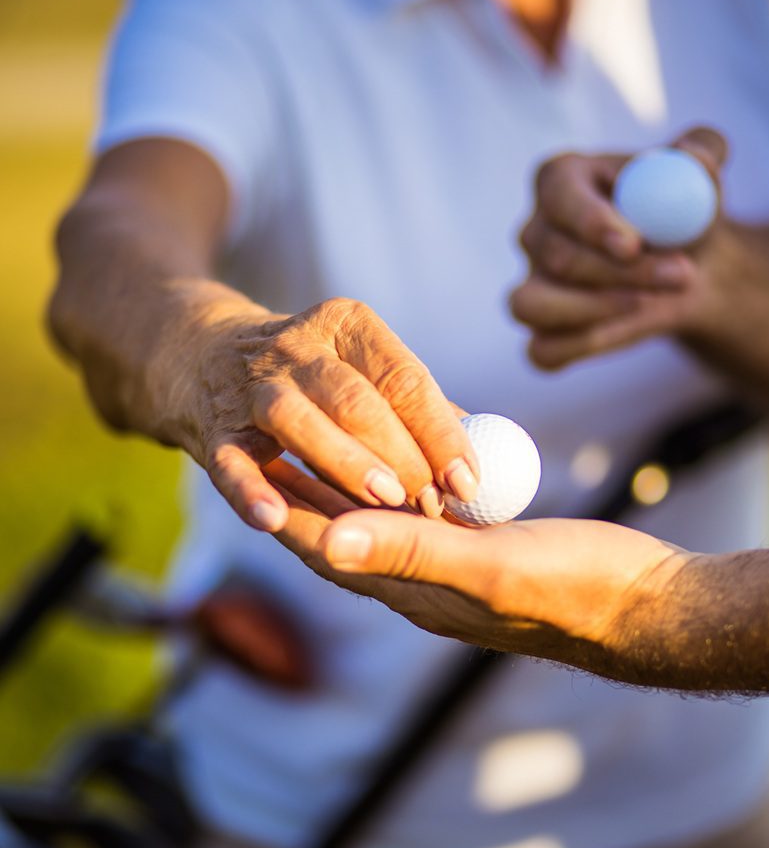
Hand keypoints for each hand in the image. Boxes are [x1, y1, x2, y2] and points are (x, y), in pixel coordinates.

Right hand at [159, 291, 478, 531]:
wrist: (203, 356)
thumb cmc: (315, 374)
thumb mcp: (363, 368)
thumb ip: (420, 407)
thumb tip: (488, 451)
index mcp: (350, 327)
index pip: (405, 378)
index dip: (441, 433)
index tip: (469, 481)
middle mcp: (300, 347)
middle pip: (357, 399)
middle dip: (402, 454)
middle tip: (435, 504)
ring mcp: (253, 385)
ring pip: (297, 420)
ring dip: (344, 462)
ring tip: (385, 503)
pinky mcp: (216, 427)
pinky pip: (231, 462)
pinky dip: (250, 490)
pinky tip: (274, 520)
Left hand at [267, 461, 693, 679]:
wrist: (649, 608)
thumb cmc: (579, 590)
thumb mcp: (492, 568)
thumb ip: (411, 553)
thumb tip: (329, 542)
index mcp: (418, 595)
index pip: (333, 550)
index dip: (289, 508)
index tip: (251, 461)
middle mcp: (429, 589)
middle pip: (350, 537)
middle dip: (310, 493)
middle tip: (272, 440)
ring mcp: (461, 574)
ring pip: (387, 526)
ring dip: (353, 488)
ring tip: (322, 442)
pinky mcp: (491, 556)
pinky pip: (429, 519)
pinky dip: (404, 487)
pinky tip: (405, 461)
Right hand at [512, 128, 727, 369]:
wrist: (687, 269)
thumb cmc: (683, 214)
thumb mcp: (701, 175)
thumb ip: (704, 151)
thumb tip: (694, 156)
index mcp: (560, 180)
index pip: (559, 195)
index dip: (589, 221)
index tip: (633, 243)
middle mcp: (536, 232)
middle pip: (558, 257)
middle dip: (621, 273)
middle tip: (680, 274)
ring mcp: (532, 283)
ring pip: (531, 305)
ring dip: (593, 311)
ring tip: (652, 304)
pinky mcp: (542, 330)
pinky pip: (541, 351)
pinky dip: (579, 346)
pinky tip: (625, 329)